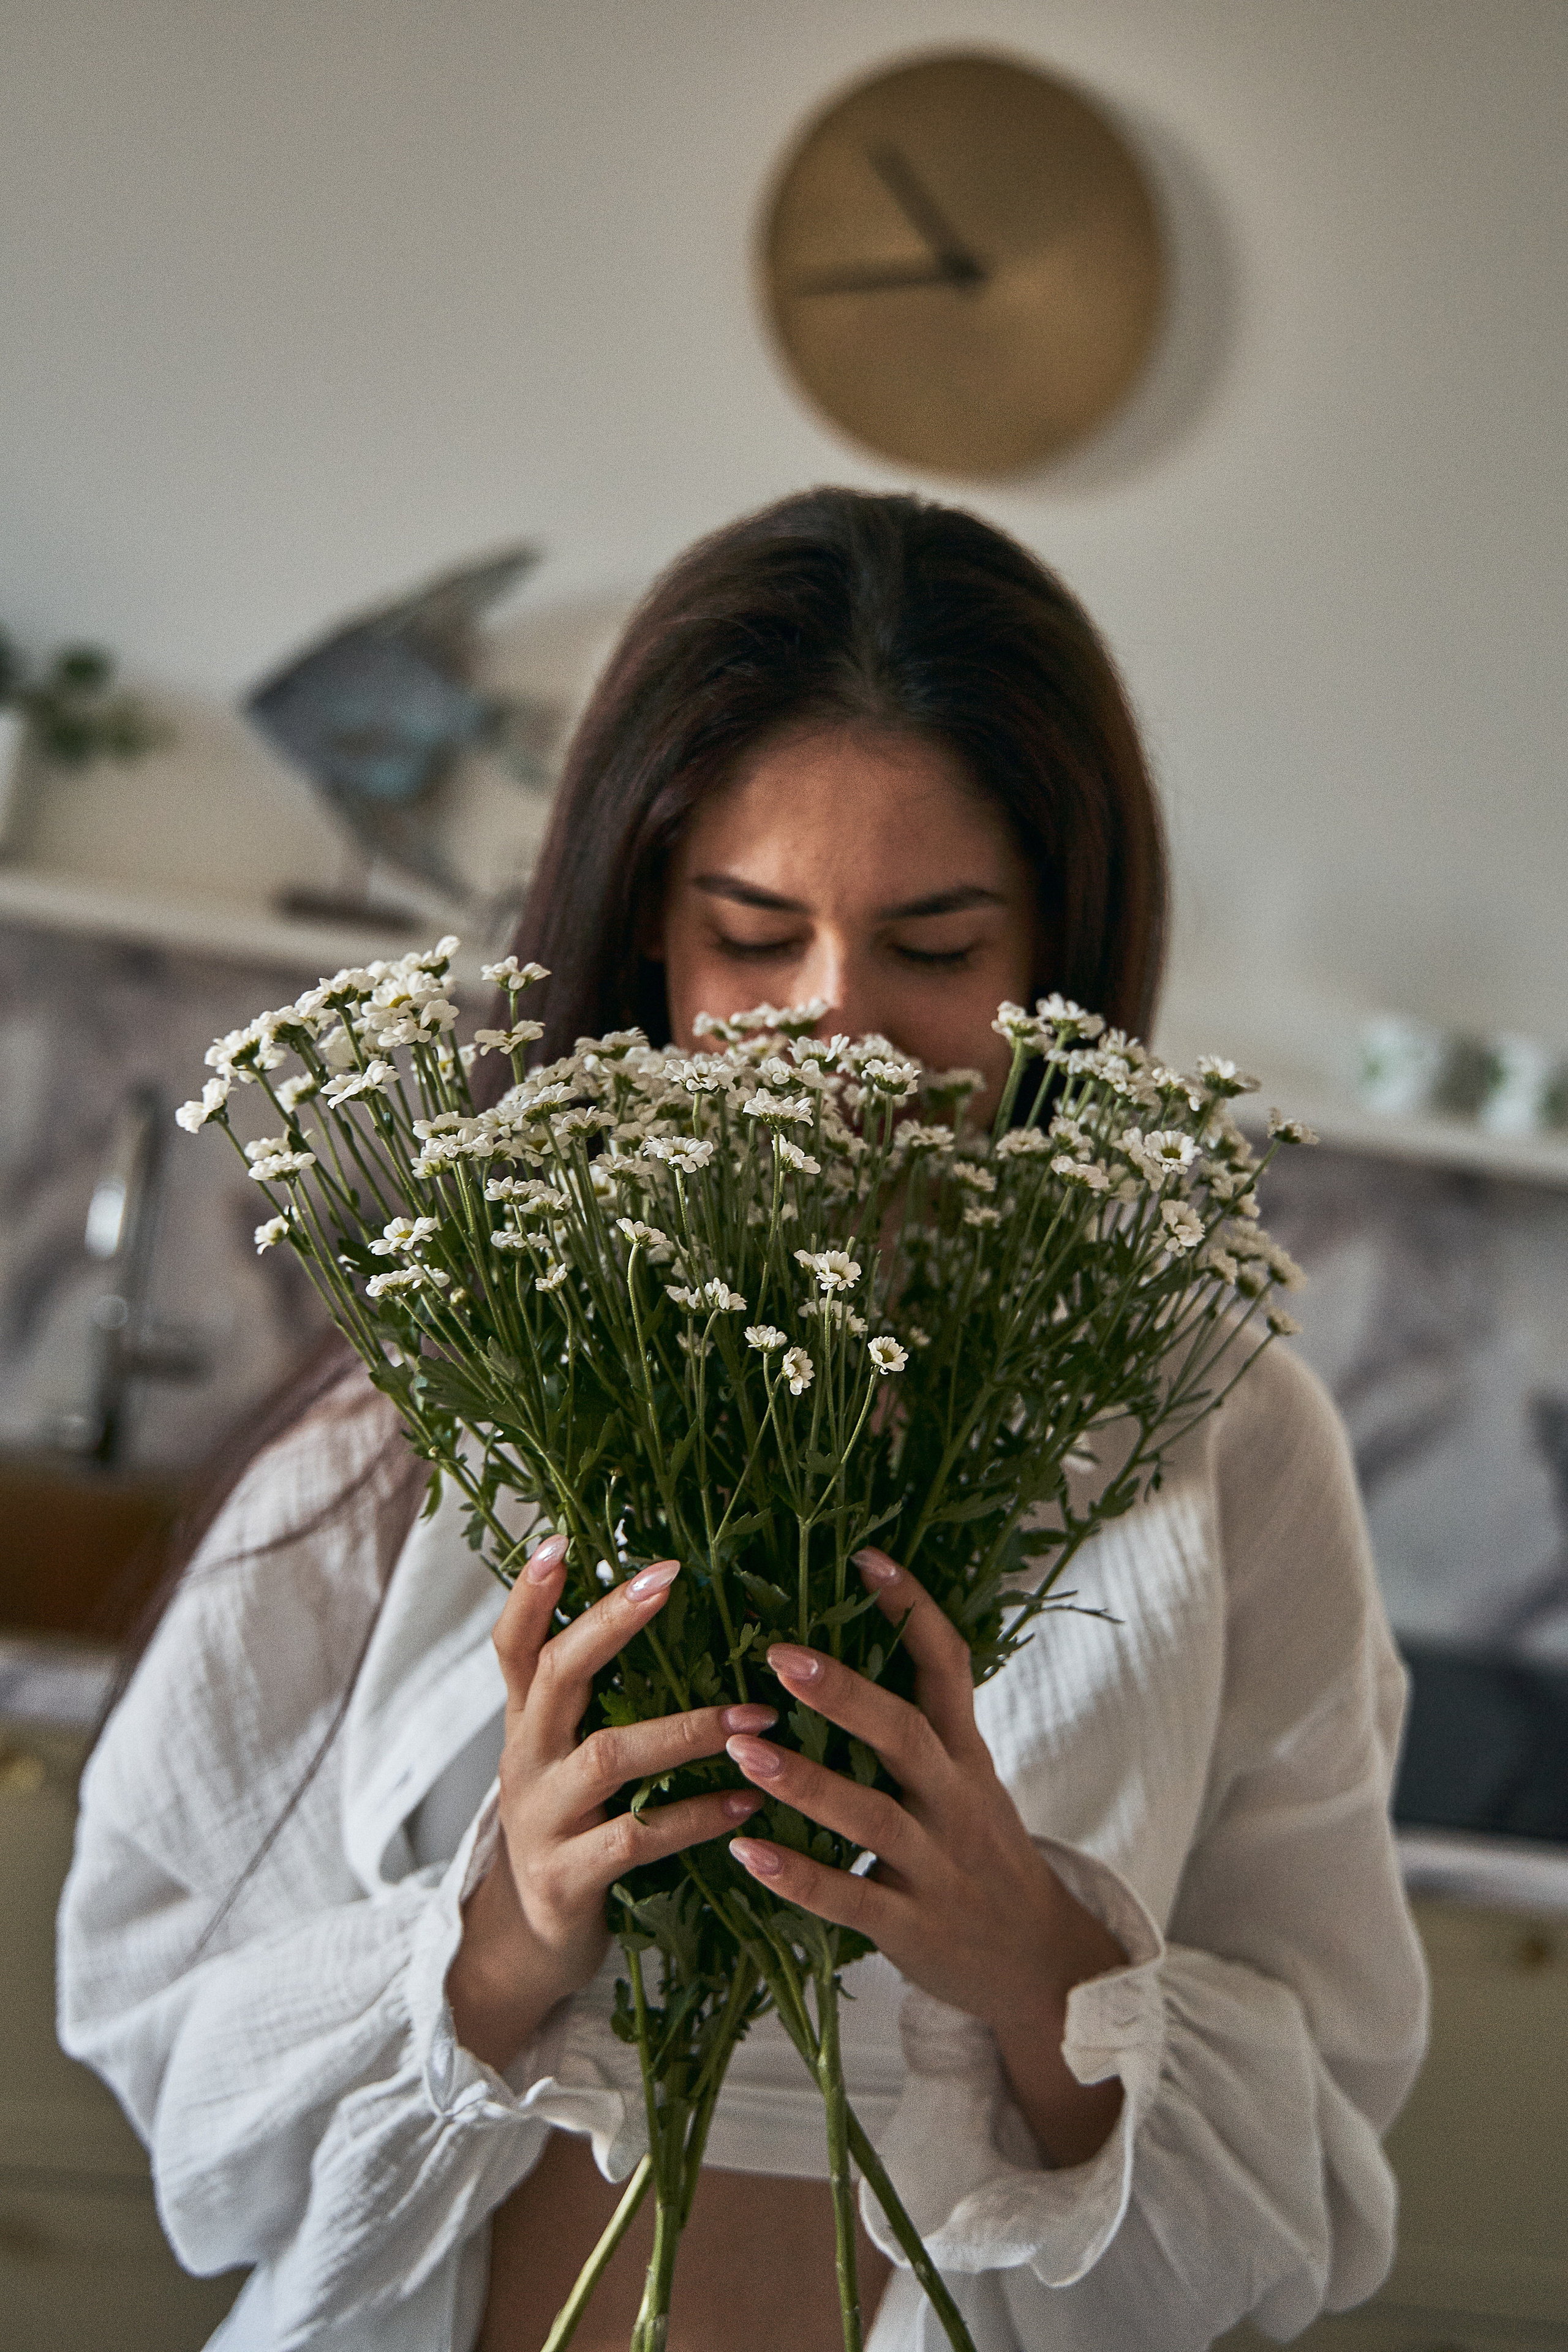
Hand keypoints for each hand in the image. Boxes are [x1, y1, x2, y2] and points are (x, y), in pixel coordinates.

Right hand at [446, 1537, 772, 2073]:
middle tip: (668, 1578)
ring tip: (755, 1712)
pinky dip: (697, 1816)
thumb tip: (668, 1605)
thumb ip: (600, 1695)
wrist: (527, 1944)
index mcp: (526, 1723)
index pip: (513, 1644)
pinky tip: (749, 1802)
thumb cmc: (573, 1825)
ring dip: (686, 1729)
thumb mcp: (568, 1755)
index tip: (561, 1536)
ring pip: (609, 1756)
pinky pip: (637, 1839)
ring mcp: (542, 1821)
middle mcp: (525, 1760)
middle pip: (558, 1675)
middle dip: (610, 1622)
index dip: (530, 1593)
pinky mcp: (567, 1880)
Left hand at [724, 1549, 1126, 2166]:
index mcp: (966, 1755)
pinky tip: (746, 1851)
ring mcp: (935, 1866)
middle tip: (778, 1655)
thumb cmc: (982, 1852)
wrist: (1040, 1963)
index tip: (867, 1557)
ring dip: (804, 1783)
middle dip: (844, 1694)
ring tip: (739, 1750)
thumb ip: (922, 1723)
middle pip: (905, 1735)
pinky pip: (850, 1900)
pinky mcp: (911, 1927)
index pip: (949, 1667)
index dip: (913, 1610)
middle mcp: (954, 1801)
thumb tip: (848, 1645)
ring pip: (870, 1818)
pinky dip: (798, 1876)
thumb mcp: (969, 1777)